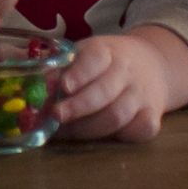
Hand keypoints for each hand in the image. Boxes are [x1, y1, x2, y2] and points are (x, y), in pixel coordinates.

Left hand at [51, 28, 187, 141]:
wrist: (151, 64)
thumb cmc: (105, 62)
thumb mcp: (84, 54)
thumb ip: (60, 68)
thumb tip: (34, 84)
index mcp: (106, 51)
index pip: (95, 59)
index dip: (79, 74)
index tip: (63, 87)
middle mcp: (127, 72)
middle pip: (104, 92)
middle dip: (77, 107)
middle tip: (55, 116)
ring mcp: (142, 95)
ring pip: (117, 116)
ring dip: (88, 128)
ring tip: (65, 131)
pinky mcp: (153, 116)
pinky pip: (139, 131)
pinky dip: (119, 137)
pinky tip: (98, 137)